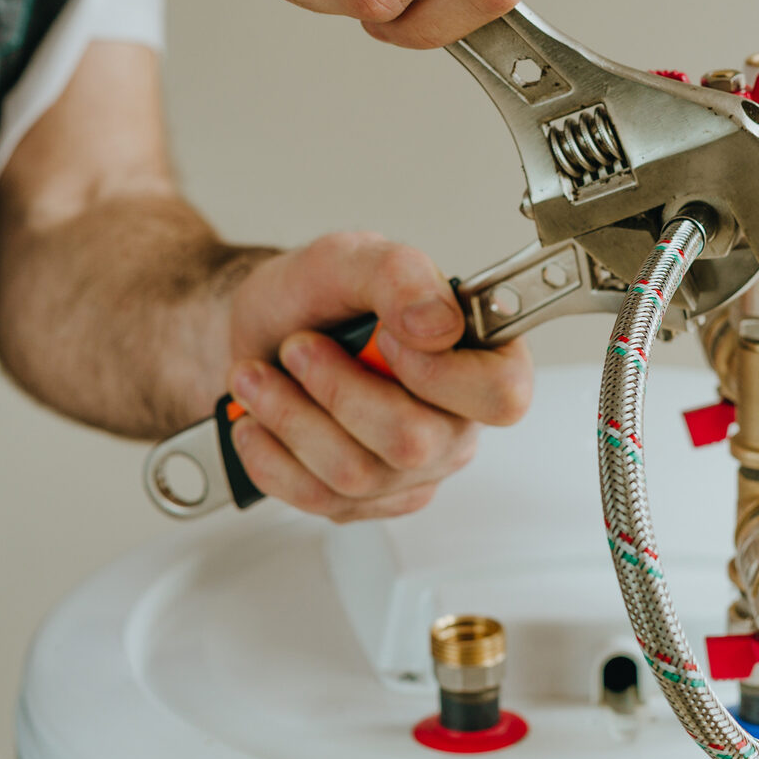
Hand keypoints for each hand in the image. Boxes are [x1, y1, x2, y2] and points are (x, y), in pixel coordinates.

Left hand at [221, 232, 531, 520]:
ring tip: (259, 377)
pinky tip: (258, 421)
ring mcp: (415, 469)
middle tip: (298, 347)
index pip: (501, 395)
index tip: (383, 336)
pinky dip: (270, 456)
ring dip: (290, 418)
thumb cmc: (315, 295)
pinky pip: (319, 499)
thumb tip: (439, 323)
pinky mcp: (368, 500)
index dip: (438, 374)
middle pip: (414, 445)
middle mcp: (457, 421)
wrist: (262, 330)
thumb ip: (400, 274)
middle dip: (335, 391)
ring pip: (356, 476)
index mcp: (480, 358)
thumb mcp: (348, 259)